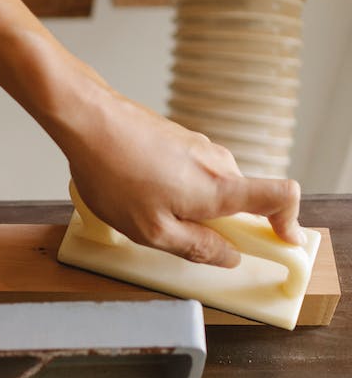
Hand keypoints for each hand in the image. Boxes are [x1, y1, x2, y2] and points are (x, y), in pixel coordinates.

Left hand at [63, 92, 302, 267]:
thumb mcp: (151, 230)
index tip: (280, 241)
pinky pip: (190, 173)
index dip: (288, 222)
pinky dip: (174, 188)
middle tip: (177, 235)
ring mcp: (199, 147)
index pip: (283, 197)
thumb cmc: (114, 173)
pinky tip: (137, 190)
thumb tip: (229, 256)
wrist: (88, 120)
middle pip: (241, 199)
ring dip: (189, 206)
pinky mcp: (180, 139)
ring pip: (211, 187)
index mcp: (220, 188)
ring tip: (143, 209)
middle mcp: (218, 163)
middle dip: (219, 224)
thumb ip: (196, 247)